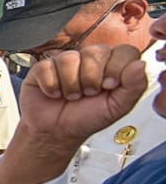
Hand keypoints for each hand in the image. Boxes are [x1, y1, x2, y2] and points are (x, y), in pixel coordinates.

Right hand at [0, 44, 150, 183]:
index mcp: (112, 66)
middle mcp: (90, 60)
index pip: (124, 51)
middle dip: (91, 79)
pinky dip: (51, 86)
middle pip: (96, 52)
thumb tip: (140, 65)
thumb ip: (134, 88)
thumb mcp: (117, 108)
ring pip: (70, 59)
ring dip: (70, 85)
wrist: (55, 132)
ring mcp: (66, 61)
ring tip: (70, 96)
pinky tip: (54, 93)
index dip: (117, 68)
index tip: (109, 86)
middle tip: (88, 93)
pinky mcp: (43, 67)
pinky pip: (48, 67)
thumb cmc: (86, 119)